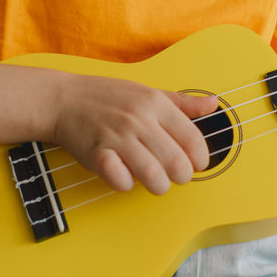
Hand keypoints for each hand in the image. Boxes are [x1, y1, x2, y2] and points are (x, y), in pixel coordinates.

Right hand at [50, 74, 218, 194]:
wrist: (63, 99)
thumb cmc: (107, 96)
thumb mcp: (148, 91)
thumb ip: (181, 102)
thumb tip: (212, 104)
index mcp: (155, 103)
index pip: (192, 138)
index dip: (200, 158)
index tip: (197, 164)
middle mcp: (138, 120)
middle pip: (177, 162)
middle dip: (182, 177)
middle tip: (177, 176)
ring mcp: (117, 137)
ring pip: (153, 176)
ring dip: (159, 185)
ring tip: (156, 182)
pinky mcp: (97, 154)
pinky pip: (121, 181)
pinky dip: (127, 185)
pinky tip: (126, 177)